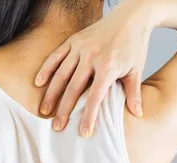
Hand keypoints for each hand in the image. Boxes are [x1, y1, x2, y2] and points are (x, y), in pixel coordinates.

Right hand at [35, 1, 153, 136]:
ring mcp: (81, 48)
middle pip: (73, 89)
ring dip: (51, 94)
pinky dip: (46, 69)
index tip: (84, 132)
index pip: (95, 97)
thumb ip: (134, 93)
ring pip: (61, 75)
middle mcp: (91, 57)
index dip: (89, 116)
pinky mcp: (74, 40)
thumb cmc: (134, 45)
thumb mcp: (137, 70)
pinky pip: (56, 56)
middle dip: (64, 110)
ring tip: (44, 111)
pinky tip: (38, 83)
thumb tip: (138, 114)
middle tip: (57, 127)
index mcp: (108, 67)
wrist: (131, 16)